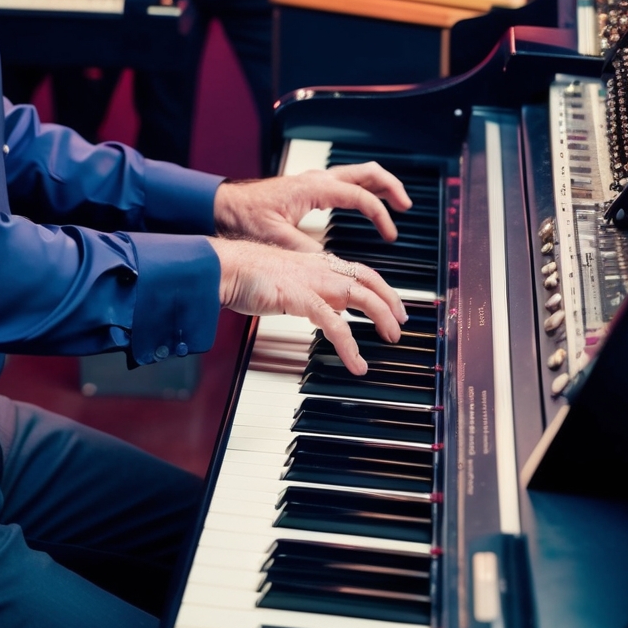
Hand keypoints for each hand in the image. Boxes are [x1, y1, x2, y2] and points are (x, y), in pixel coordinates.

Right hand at [209, 237, 406, 374]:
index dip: (382, 287)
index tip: (393, 304)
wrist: (226, 266)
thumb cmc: (247, 274)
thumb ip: (305, 290)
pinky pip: (335, 325)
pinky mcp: (303, 298)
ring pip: (362, 298)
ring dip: (382, 318)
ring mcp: (313, 282)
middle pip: (370, 281)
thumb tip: (318, 307)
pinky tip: (357, 364)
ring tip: (391, 338)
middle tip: (401, 324)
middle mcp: (321, 269)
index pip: (361, 271)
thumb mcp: (285, 279)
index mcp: (318, 263)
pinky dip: (351, 346)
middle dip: (391, 302)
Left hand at [213, 162, 411, 251]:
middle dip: (391, 186)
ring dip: (380, 186)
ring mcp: (314, 181)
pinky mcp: (310, 188)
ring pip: (358, 173)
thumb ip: (305, 251)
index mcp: (314, 188)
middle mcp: (318, 180)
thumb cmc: (243, 217)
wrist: (223, 205)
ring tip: (397, 204)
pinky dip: (364, 190)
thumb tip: (330, 265)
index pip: (359, 195)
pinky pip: (346, 182)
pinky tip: (367, 206)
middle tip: (406, 206)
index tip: (390, 235)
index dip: (379, 215)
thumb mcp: (276, 237)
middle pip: (366, 172)